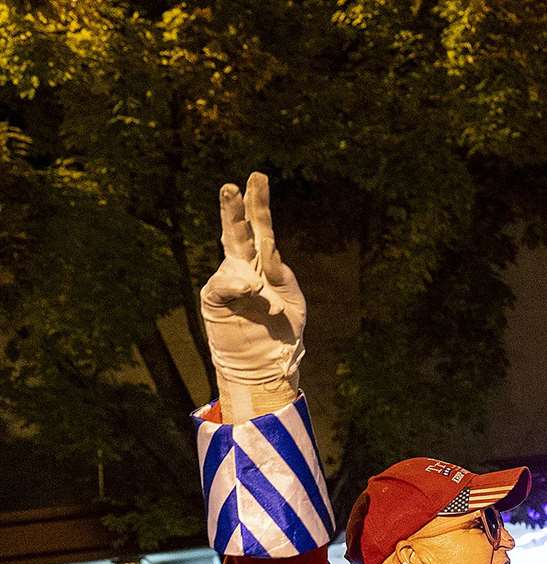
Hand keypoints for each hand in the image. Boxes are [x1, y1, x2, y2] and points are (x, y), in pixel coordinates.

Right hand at [200, 172, 305, 418]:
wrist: (265, 364)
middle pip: (238, 232)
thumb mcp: (291, 300)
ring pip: (230, 254)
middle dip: (235, 208)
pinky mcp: (215, 300)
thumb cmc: (281, 333)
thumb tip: (262, 262)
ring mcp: (228, 282)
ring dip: (239, 246)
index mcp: (264, 264)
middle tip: (233, 185)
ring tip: (253, 269)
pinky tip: (251, 291)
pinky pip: (224, 284)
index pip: (261, 228)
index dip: (258, 202)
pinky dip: (238, 286)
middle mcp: (244, 267)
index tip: (258, 176)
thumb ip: (280, 276)